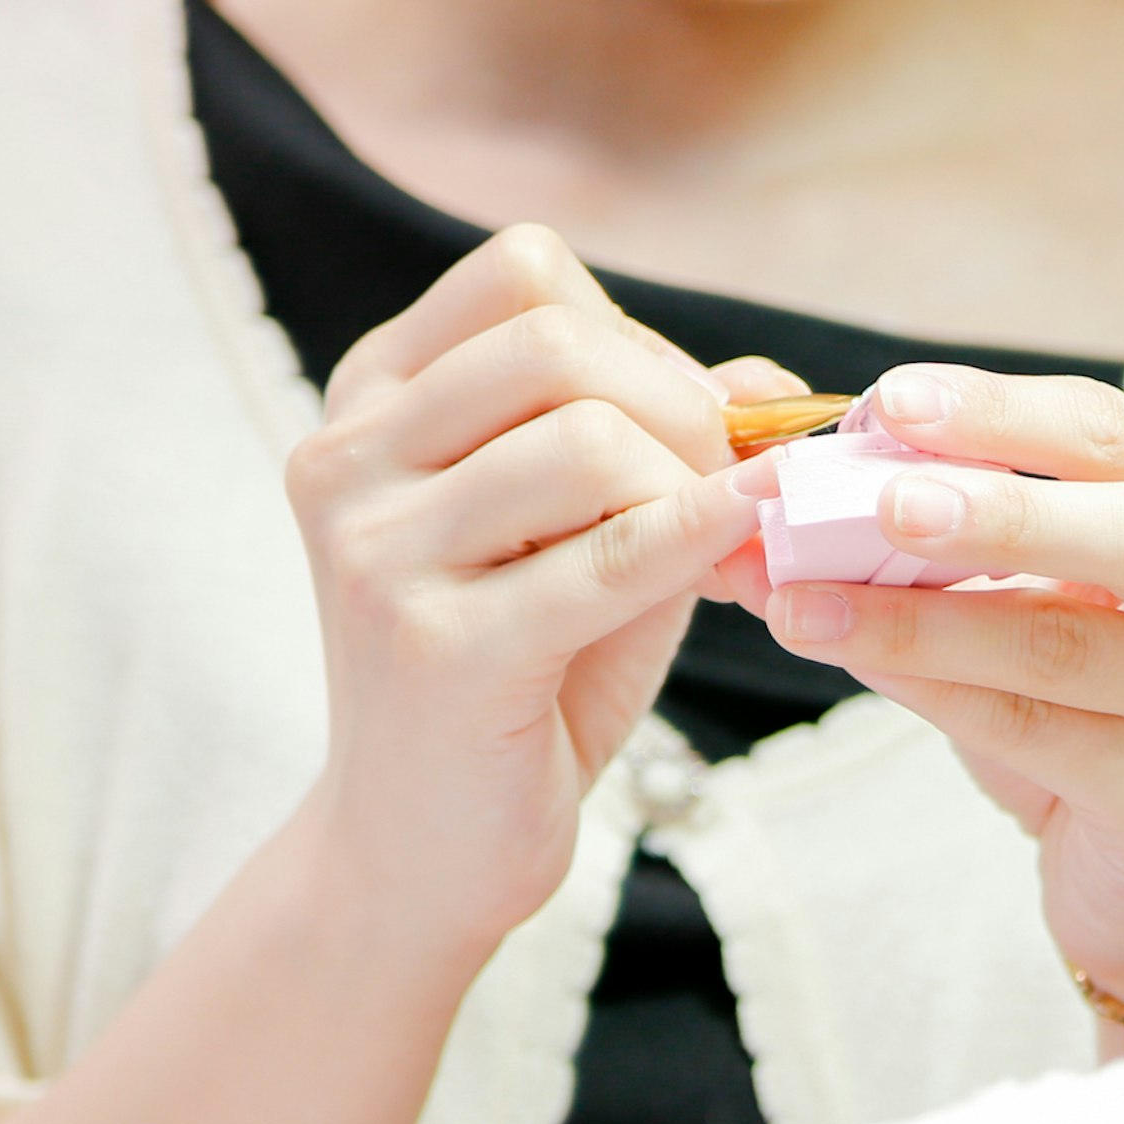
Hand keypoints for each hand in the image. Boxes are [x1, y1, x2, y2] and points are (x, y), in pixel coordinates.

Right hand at [285, 224, 794, 954]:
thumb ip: (667, 445)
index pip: (524, 271)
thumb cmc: (521, 680)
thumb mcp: (591, 536)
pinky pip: (610, 558)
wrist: (422, 852)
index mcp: (371, 402)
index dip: (637, 335)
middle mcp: (348, 458)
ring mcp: (376, 551)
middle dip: (683, 407)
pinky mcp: (436, 648)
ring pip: (589, 439)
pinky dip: (703, 540)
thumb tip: (775, 388)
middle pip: (559, 340)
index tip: (682, 431)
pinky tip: (747, 555)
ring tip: (719, 557)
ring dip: (695, 488)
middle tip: (731, 493)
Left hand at [718, 365, 1123, 1010]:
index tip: (890, 401)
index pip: (1121, 436)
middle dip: (995, 506)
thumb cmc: (1108, 711)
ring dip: (924, 616)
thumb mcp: (1056, 600)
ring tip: (808, 596)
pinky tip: (853, 661)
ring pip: (1068, 640)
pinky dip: (933, 690)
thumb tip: (799, 493)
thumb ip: (965, 540)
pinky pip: (1039, 730)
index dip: (1004, 414)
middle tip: (876, 495)